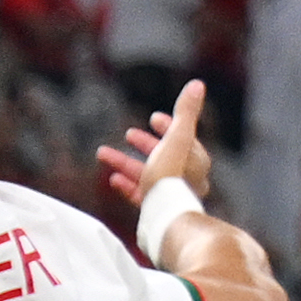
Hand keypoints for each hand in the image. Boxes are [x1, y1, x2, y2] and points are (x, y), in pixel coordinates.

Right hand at [95, 80, 211, 224]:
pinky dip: (126, 184)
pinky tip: (112, 180)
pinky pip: (139, 193)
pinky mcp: (156, 209)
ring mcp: (170, 193)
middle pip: (163, 154)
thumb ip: (185, 112)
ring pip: (146, 173)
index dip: (168, 125)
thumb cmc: (171, 177)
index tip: (153, 118)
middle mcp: (186, 176)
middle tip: (129, 134)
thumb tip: (197, 84)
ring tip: (103, 154)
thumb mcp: (176, 138)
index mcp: (194, 158)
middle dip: (144, 143)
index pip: (183, 136)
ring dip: (125, 162)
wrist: (166, 217)